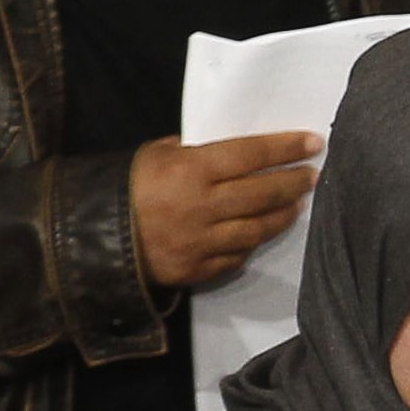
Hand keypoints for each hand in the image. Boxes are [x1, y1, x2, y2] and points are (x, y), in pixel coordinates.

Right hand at [129, 133, 320, 288]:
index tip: (313, 142)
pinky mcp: (202, 268)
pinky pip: (239, 254)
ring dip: (283, 215)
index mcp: (191, 170)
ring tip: (298, 203)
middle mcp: (203, 205)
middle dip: (294, 182)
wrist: (96, 237)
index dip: (285, 148)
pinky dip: (254, 241)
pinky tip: (265, 230)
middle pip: (263, 192)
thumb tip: (233, 152)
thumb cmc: (128, 187)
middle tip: (313, 174)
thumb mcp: (155, 155)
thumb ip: (194, 152)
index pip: (250, 154)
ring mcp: (204, 240)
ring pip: (259, 228)